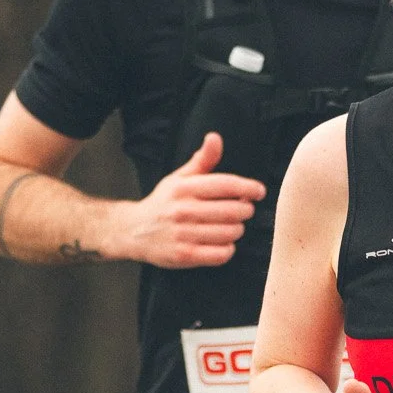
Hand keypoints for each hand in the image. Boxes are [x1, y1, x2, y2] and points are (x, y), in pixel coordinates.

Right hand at [116, 134, 265, 267]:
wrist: (133, 231)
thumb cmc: (164, 203)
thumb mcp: (179, 178)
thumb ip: (202, 161)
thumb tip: (215, 137)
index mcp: (184, 188)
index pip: (225, 184)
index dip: (248, 187)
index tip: (259, 191)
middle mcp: (183, 210)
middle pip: (232, 211)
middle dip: (245, 210)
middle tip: (245, 210)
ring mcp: (183, 234)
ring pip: (229, 233)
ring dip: (238, 230)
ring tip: (234, 226)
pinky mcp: (184, 255)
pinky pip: (219, 254)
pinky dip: (228, 249)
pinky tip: (224, 243)